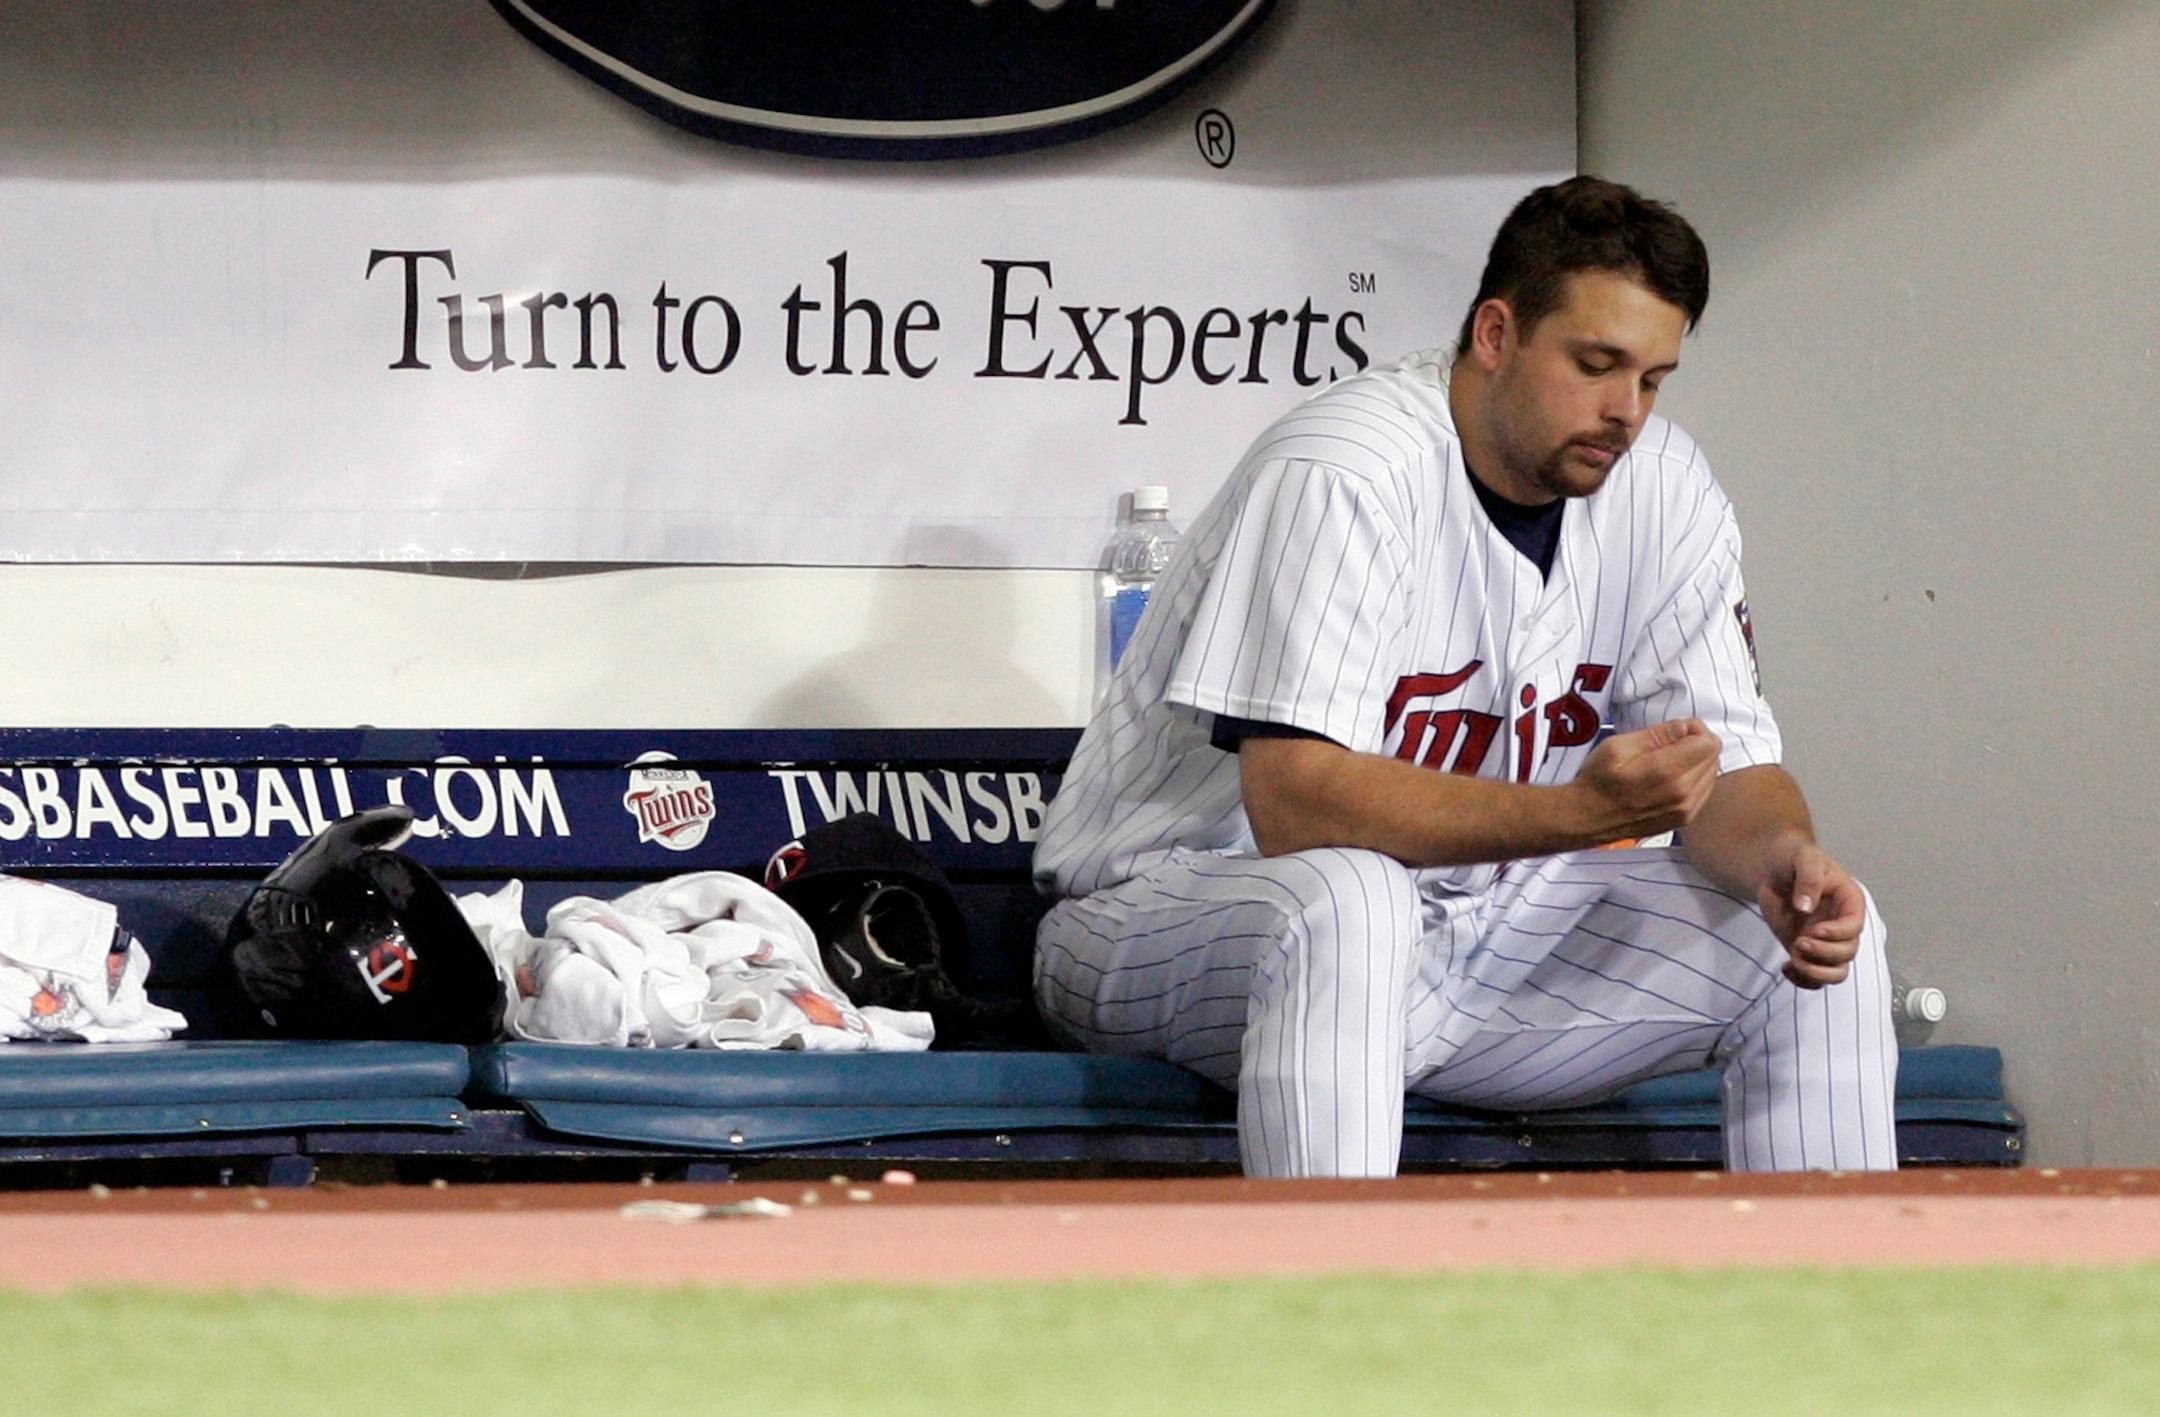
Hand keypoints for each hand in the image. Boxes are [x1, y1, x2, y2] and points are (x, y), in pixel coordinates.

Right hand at [1566, 718, 1722, 843]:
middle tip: (1670, 744)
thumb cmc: (1597, 781)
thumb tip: (1683, 727)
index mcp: (1666, 772)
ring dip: (1696, 762)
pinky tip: (1672, 778)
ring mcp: (1685, 810)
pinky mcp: (1683, 820)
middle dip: (1696, 744)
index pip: (1708, 742)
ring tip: (1669, 762)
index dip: (1694, 729)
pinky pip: (1704, 791)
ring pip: (1712, 773)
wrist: (1587, 818)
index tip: (1676, 730)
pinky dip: (1694, 779)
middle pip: (1714, 756)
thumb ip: (1655, 735)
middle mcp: (1682, 794)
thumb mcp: (1617, 746)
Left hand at [1757, 840, 1865, 988]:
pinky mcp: (1809, 953)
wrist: (1777, 871)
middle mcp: (1842, 926)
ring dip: (1816, 972)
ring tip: (1793, 960)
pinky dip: (1803, 980)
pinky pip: (1815, 978)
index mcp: (1849, 903)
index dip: (1837, 933)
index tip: (1814, 930)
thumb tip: (1805, 907)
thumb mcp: (1803, 858)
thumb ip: (1808, 878)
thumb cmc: (1796, 860)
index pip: (1854, 927)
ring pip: (1837, 972)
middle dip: (1823, 953)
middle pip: (1848, 953)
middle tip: (1798, 942)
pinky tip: (1786, 967)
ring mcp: (1826, 942)